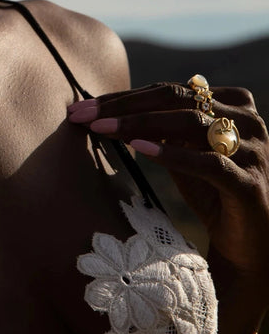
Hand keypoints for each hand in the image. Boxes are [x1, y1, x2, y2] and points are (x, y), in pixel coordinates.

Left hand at [68, 83, 268, 282]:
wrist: (247, 243)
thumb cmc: (210, 189)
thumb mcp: (180, 151)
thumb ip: (155, 126)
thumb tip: (104, 109)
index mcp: (231, 102)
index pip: (168, 90)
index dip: (123, 97)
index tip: (83, 107)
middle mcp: (247, 120)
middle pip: (175, 99)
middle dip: (123, 106)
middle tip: (82, 115)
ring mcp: (252, 150)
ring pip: (190, 123)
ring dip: (139, 124)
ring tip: (101, 129)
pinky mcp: (250, 184)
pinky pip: (209, 162)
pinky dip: (172, 154)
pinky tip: (138, 149)